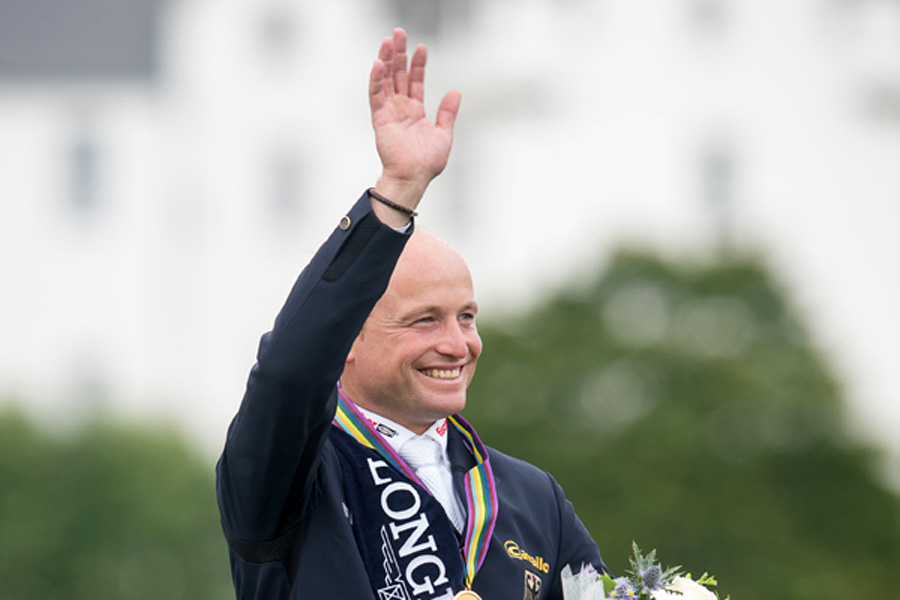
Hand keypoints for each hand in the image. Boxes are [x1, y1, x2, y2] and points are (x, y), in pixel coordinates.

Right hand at [369, 28, 460, 218]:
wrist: (414, 177)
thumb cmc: (428, 162)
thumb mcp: (444, 133)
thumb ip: (447, 112)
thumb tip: (455, 91)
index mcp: (416, 111)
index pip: (416, 81)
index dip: (418, 64)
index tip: (421, 47)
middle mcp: (401, 108)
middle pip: (398, 75)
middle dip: (399, 54)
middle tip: (398, 33)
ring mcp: (389, 112)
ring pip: (386, 80)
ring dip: (386, 60)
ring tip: (388, 40)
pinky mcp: (380, 118)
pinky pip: (376, 95)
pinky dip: (376, 79)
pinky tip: (379, 63)